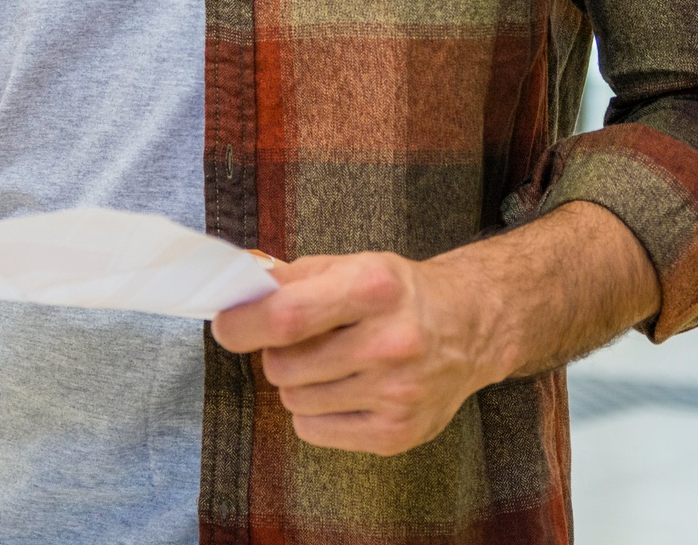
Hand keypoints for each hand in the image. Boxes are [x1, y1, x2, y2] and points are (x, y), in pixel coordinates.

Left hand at [212, 252, 502, 456]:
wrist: (470, 327)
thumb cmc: (400, 293)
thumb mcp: (352, 264)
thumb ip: (291, 278)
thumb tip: (238, 287)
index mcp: (376, 289)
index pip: (288, 317)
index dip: (243, 324)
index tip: (227, 324)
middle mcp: (391, 343)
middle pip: (284, 366)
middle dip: (277, 353)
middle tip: (302, 340)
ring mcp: (397, 394)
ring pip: (294, 400)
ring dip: (298, 382)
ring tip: (331, 362)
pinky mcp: (397, 433)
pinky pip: (313, 431)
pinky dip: (314, 412)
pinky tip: (344, 389)